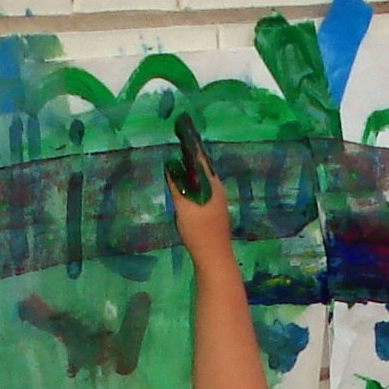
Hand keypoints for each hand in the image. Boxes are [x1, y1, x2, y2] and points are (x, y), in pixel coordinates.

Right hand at [166, 145, 233, 262]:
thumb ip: (177, 186)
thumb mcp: (184, 206)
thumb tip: (171, 165)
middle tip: (177, 144)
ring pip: (203, 179)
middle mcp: (217, 189)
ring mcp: (217, 201)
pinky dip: (193, 183)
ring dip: (191, 170)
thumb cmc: (199, 231)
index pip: (201, 159)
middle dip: (190, 156)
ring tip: (178, 160)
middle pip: (203, 168)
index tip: (182, 131)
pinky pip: (202, 189)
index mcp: (212, 185)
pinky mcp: (213, 211)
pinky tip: (185, 186)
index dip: (191, 145)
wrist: (213, 257)